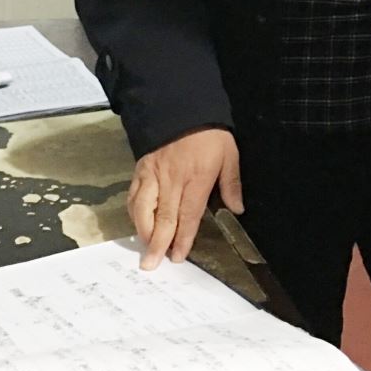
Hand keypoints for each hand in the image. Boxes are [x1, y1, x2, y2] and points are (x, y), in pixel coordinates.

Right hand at [127, 127, 241, 270]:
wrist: (183, 106)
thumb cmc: (210, 133)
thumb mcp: (229, 154)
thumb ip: (231, 183)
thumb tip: (237, 209)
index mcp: (196, 177)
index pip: (188, 215)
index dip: (183, 238)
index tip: (178, 256)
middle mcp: (172, 178)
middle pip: (163, 217)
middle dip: (158, 243)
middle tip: (152, 264)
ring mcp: (154, 173)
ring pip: (143, 208)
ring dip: (143, 231)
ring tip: (144, 248)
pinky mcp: (141, 167)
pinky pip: (134, 193)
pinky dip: (133, 211)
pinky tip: (137, 223)